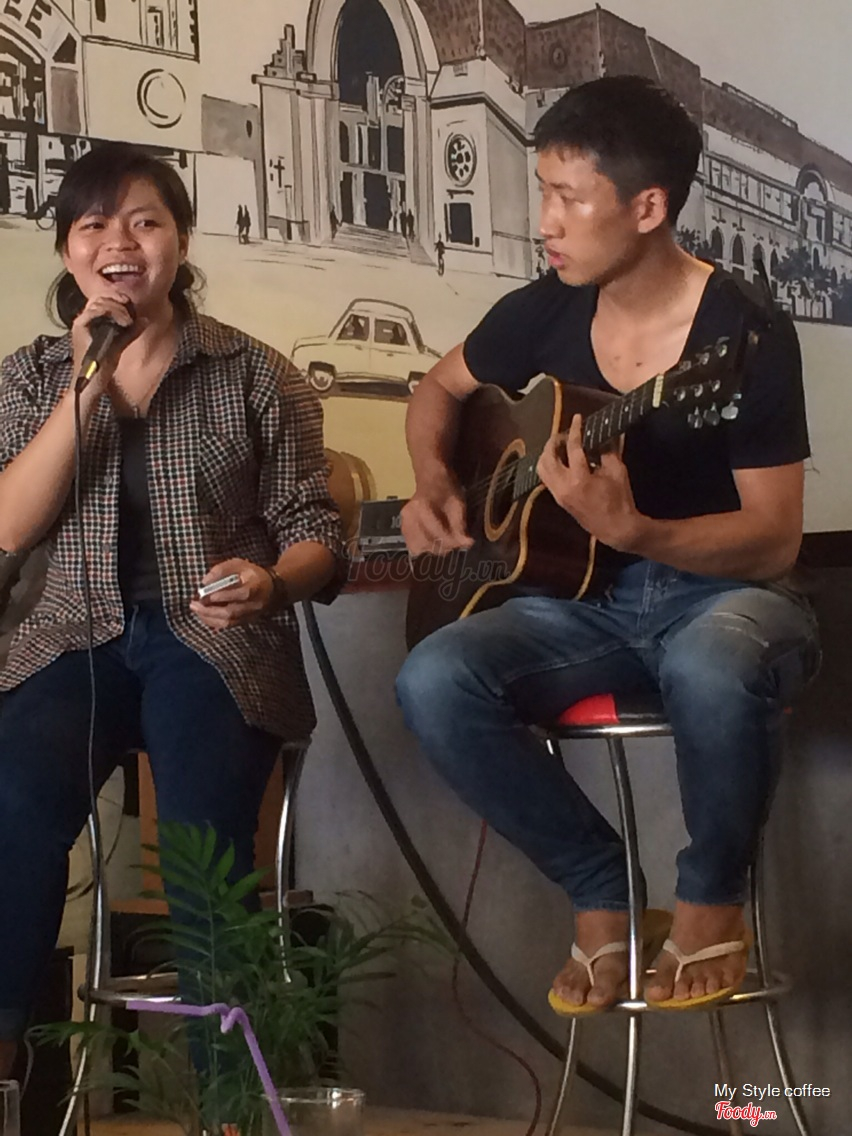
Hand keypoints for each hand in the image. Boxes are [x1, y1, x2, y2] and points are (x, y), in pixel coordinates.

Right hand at [70, 291, 138, 393]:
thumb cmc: (100, 367)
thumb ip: (130, 332)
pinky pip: (95, 312)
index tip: (129, 301)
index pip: (101, 299)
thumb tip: (145, 319)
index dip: (116, 296)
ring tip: (128, 320)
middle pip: (99, 297)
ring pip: (99, 302)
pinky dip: (112, 313)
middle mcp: (83, 320)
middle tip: (130, 310)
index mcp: (90, 321)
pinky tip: (124, 322)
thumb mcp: (119, 345)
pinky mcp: (80, 329)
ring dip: (117, 307)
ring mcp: (81, 324)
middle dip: (118, 300)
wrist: (89, 384)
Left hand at [189, 558, 276, 629]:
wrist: (272, 589)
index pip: (242, 594)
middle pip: (233, 612)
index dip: (224, 596)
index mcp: (256, 586)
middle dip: (210, 610)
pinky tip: (204, 616)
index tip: (206, 595)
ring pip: (229, 621)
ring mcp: (252, 615)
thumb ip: (221, 570)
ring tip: (196, 610)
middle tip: (194, 605)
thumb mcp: (239, 564)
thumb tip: (204, 582)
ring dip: (210, 617)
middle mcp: (256, 604)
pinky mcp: (247, 621)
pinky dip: (214, 622)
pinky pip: (229, 625)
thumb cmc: (252, 574)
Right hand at [401, 468, 472, 556]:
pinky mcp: (403, 528)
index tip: (465, 543)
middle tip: (456, 542)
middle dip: (444, 546)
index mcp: (422, 507)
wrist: (431, 479)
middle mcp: (409, 517)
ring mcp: (403, 523)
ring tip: (445, 541)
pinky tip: (435, 540)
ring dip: (434, 548)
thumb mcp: (458, 504)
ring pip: (419, 547)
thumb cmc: (446, 488)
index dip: (453, 542)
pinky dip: (425, 546)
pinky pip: (413, 545)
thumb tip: (466, 544)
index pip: (438, 534)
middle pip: (427, 543)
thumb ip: (460, 526)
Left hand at [537, 415, 642, 551]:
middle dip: (553, 442)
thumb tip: (605, 433)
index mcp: (580, 479)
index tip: (577, 418)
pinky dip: (550, 466)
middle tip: (564, 434)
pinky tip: (561, 460)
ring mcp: (558, 494)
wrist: (615, 528)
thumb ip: (608, 450)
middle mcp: (564, 487)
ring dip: (548, 454)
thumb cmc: (620, 500)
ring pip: (542, 469)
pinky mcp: (559, 499)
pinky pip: (547, 478)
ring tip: (559, 446)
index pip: (573, 448)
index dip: (575, 430)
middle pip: (547, 458)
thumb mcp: (617, 471)